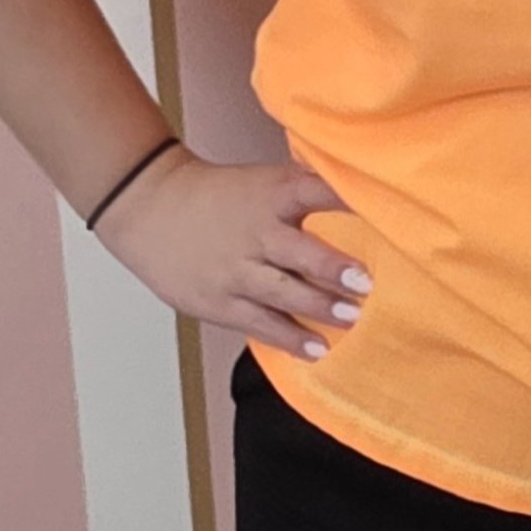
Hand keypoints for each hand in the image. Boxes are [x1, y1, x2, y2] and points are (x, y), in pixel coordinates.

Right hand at [91, 144, 372, 361]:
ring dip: (318, 307)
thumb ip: (307, 191)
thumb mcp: (265, 181)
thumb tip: (365, 197)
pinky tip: (317, 349)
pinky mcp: (217, 302)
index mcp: (272, 195)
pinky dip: (289, 338)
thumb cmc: (223, 195)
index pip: (314, 191)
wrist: (150, 206)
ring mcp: (234, 270)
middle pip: (298, 252)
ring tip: (351, 318)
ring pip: (282, 293)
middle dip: (333, 269)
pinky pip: (258, 323)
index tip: (380, 213)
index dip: (345, 201)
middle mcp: (255, 233)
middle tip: (365, 284)